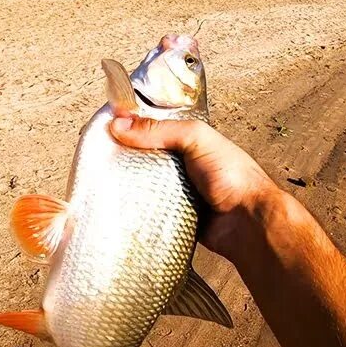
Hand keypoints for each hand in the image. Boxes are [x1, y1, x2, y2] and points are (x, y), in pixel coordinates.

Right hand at [110, 116, 282, 263]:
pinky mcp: (173, 215)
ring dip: (127, 182)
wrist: (247, 222)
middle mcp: (182, 164)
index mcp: (189, 140)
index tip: (105, 124)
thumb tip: (119, 125)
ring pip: (143, 182)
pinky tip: (116, 204)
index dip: (131, 124)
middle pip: (144, 155)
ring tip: (100, 178)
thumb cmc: (232, 176)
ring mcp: (177, 190)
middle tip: (98, 153)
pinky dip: (135, 206)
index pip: (154, 126)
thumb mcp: (196, 139)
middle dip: (125, 154)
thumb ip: (160, 130)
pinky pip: (148, 208)